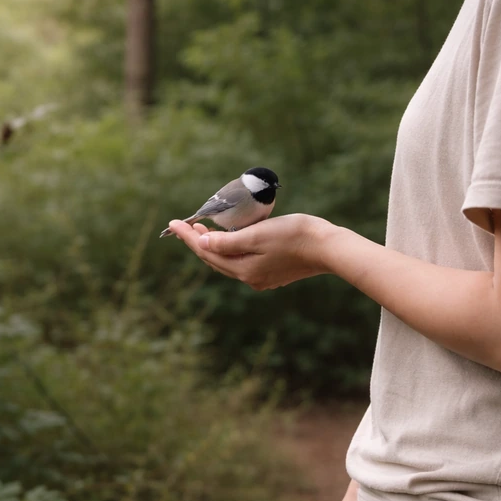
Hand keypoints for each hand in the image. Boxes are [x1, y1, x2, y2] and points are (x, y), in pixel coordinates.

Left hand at [164, 214, 334, 290]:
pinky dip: (229, 250)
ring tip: (201, 230)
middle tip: (183, 225)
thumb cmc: (294, 235)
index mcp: (243, 269)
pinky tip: (228, 240)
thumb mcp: (256, 235)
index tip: (173, 223)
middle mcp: (250, 278)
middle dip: (197, 242)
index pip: (206, 252)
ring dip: (213, 246)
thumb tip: (202, 244)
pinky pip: (242, 262)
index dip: (188, 237)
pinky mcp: (272, 272)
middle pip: (214, 259)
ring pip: (228, 261)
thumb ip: (227, 241)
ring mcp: (262, 277)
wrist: (328, 247)